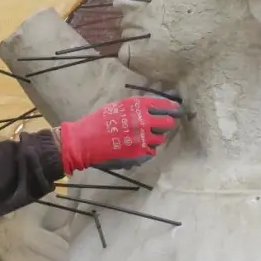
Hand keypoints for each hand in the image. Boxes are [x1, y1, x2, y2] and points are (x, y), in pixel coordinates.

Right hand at [57, 96, 180, 174]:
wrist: (83, 141)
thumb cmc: (97, 122)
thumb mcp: (116, 107)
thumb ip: (135, 107)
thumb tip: (153, 108)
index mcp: (136, 106)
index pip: (164, 106)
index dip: (173, 108)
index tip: (176, 111)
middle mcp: (142, 121)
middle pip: (168, 123)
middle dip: (166, 124)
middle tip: (162, 126)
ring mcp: (142, 139)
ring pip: (160, 139)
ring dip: (155, 138)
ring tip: (143, 138)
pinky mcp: (138, 154)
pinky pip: (151, 151)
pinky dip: (147, 150)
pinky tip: (136, 148)